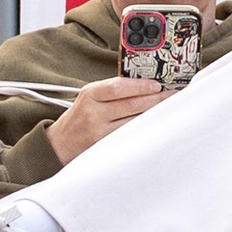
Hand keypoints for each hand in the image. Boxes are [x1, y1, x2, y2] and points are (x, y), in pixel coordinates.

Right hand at [47, 74, 162, 164]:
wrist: (59, 144)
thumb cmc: (79, 118)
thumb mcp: (89, 97)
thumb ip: (112, 90)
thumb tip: (144, 85)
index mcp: (90, 94)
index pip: (118, 87)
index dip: (140, 85)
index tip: (157, 84)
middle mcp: (94, 113)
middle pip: (131, 104)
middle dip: (155, 99)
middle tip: (172, 95)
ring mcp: (99, 132)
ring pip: (134, 121)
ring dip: (154, 114)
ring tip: (168, 109)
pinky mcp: (105, 146)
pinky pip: (130, 135)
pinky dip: (144, 128)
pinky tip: (155, 124)